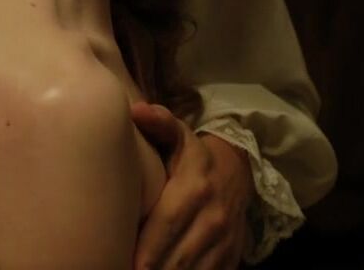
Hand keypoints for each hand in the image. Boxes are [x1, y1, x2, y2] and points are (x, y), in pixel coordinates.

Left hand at [130, 103, 254, 269]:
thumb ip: (159, 122)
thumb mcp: (178, 134)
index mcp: (194, 188)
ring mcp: (224, 243)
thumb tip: (137, 110)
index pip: (166, 224)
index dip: (147, 247)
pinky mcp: (230, 259)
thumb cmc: (193, 156)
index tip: (127, 260)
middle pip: (178, 257)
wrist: (238, 172)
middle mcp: (212, 219)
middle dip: (151, 268)